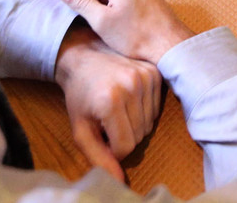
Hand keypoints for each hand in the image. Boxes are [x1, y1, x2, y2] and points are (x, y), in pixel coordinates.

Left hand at [54, 24, 164, 181]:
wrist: (84, 55)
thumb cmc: (80, 95)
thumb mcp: (81, 130)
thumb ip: (98, 157)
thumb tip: (119, 180)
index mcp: (110, 102)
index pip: (125, 146)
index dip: (113, 149)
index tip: (102, 135)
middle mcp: (131, 86)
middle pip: (139, 135)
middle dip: (124, 135)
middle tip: (108, 120)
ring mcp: (146, 76)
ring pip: (150, 123)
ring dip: (135, 123)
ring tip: (118, 109)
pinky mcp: (155, 71)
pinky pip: (157, 107)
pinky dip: (145, 110)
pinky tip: (130, 99)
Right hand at [57, 0, 193, 63]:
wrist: (170, 45)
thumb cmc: (137, 36)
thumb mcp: (101, 21)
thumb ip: (80, 2)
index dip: (86, 4)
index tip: (96, 20)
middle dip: (100, 5)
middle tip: (109, 26)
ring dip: (111, 8)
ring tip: (121, 27)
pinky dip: (123, 8)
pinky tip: (129, 25)